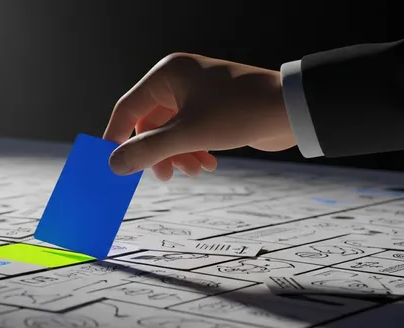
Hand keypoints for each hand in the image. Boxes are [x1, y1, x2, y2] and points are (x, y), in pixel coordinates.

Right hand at [103, 53, 296, 179]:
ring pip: (170, 132)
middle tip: (165, 177)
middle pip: (150, 124)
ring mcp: (195, 94)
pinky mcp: (211, 108)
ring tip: (196, 171)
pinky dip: (194, 151)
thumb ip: (148, 150)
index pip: (127, 108)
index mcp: (166, 74)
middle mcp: (178, 80)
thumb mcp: (189, 135)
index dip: (117, 138)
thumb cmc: (239, 112)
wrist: (291, 110)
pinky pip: (189, 133)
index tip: (112, 165)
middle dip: (158, 153)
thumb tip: (114, 164)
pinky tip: (209, 164)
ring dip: (178, 156)